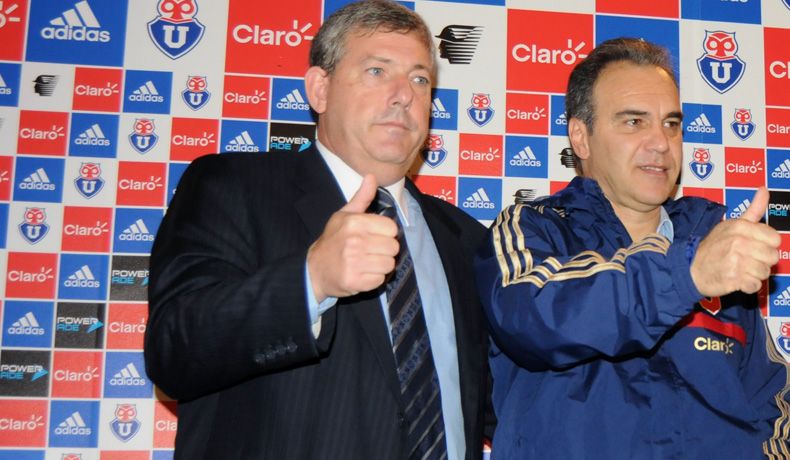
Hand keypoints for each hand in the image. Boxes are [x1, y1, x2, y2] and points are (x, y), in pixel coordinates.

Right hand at [307, 174, 398, 301]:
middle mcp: (355, 241)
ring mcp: (354, 262)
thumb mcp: (343, 215)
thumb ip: (361, 197)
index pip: (391, 228)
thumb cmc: (332, 240)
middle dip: (385, 250)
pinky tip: (363, 273)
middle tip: (371, 251)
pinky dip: (374, 279)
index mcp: (354, 222)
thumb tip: (371, 176)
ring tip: (367, 262)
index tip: (375, 236)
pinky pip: (380, 280)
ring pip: (389, 264)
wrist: (313, 269)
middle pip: (393, 247)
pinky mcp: (355, 281)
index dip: (386, 233)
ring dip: (381, 265)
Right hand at [690, 187, 779, 295]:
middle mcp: (739, 242)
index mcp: (741, 227)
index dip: (767, 245)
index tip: (754, 246)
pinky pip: (755, 285)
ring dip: (754, 274)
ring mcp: (736, 261)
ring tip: (740, 269)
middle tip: (745, 259)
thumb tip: (764, 189)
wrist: (690, 268)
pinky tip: (737, 279)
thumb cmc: (713, 247)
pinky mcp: (733, 278)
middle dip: (761, 261)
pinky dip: (748, 286)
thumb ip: (753, 209)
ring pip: (765, 272)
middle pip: (772, 257)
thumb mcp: (731, 225)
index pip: (775, 239)